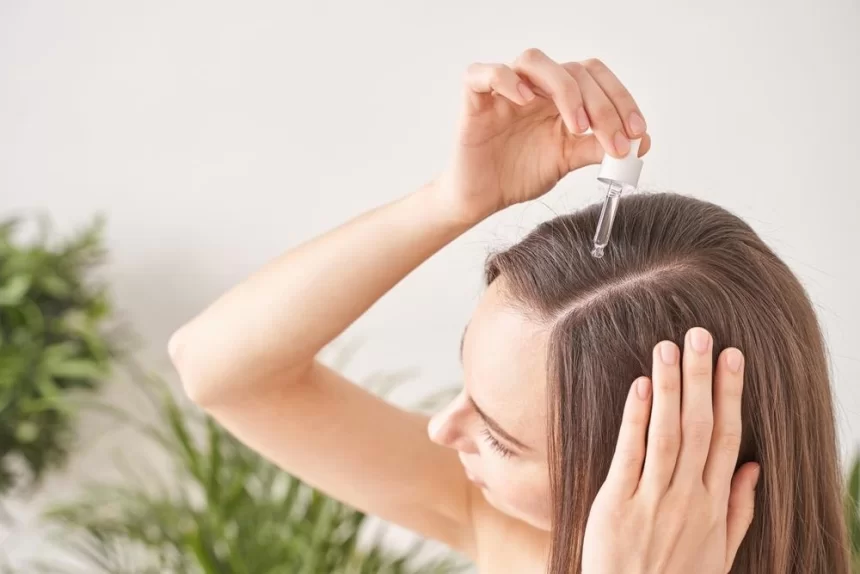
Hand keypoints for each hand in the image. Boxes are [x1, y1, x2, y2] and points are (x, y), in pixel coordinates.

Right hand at [439, 49, 650, 223]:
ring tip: (576, 125)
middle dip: (602, 106)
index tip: (636, 133)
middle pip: (573, 70)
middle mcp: (535, 86)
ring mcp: (504, 90)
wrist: (483, 199)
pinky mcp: (475, 98)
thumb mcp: (568, 160)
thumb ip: (598, 147)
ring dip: (564, 89)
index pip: (596, 78)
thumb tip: (641, 143)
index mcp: (559, 96)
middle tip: (614, 141)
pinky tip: (525, 102)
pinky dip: (507, 81)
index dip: (621, 100)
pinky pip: (485, 74)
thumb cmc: (519, 174)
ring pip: (535, 60)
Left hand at [582, 328, 760, 573]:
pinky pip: (630, 454)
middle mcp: (688, 497)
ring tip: (669, 347)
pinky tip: (640, 387)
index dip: (730, 394)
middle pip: (700, 427)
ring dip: (671, 388)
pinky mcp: (617, 504)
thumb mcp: (719, 552)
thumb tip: (754, 466)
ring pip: (668, 434)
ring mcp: (652, 499)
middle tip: (700, 335)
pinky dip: (635, 419)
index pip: (726, 437)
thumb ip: (739, 509)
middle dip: (702, 378)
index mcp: (714, 505)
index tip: (732, 357)